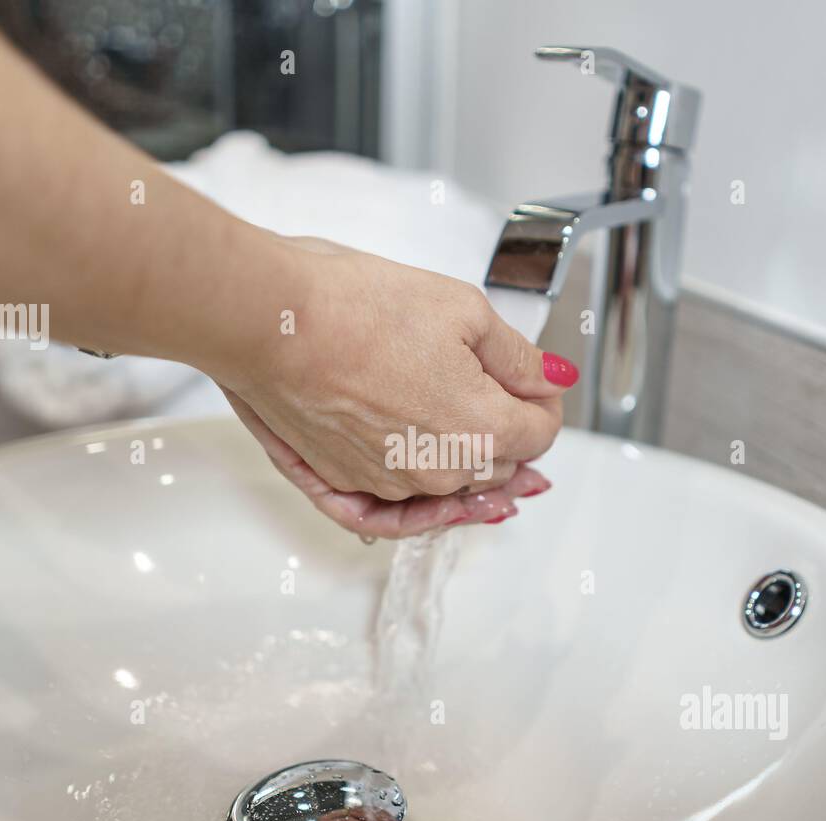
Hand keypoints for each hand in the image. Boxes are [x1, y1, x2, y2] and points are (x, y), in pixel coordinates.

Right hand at [217, 237, 575, 537]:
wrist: (272, 321)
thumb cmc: (356, 308)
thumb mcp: (464, 311)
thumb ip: (518, 356)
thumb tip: (553, 378)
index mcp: (481, 432)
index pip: (542, 434)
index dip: (545, 400)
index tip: (536, 378)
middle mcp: (439, 473)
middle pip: (500, 466)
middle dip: (511, 432)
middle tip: (509, 398)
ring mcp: (390, 484)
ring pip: (451, 489)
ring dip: (473, 472)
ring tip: (490, 463)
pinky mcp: (346, 480)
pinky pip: (397, 508)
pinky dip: (422, 505)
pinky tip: (438, 504)